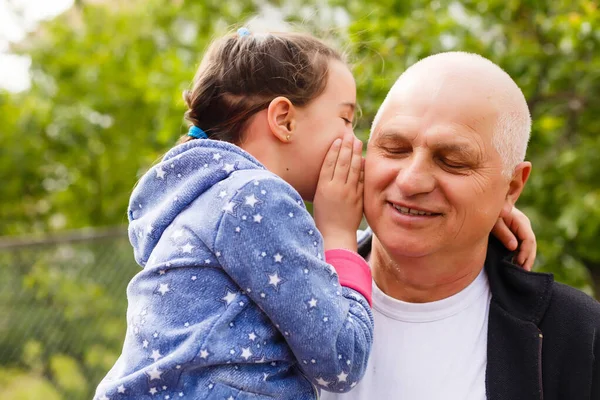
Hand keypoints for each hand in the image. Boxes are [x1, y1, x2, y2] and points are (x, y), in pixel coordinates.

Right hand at [313, 134, 363, 251]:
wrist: (336, 235)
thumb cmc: (323, 218)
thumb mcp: (318, 198)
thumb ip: (324, 183)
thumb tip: (330, 168)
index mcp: (323, 187)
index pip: (329, 163)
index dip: (333, 150)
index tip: (337, 139)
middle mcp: (336, 188)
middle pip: (342, 162)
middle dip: (346, 147)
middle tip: (350, 135)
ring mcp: (348, 193)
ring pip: (353, 168)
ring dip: (355, 153)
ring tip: (357, 142)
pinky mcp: (358, 198)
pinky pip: (361, 180)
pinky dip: (362, 168)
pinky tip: (363, 159)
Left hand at [491, 207, 535, 270]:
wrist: (483, 204)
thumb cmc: (487, 212)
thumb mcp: (494, 222)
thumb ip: (503, 233)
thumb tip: (514, 247)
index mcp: (521, 221)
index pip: (529, 239)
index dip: (525, 252)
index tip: (518, 262)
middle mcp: (524, 225)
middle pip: (532, 244)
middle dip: (528, 258)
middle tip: (523, 271)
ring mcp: (522, 228)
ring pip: (529, 246)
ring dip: (526, 258)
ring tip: (522, 270)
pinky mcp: (517, 232)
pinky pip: (523, 244)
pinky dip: (522, 254)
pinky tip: (518, 263)